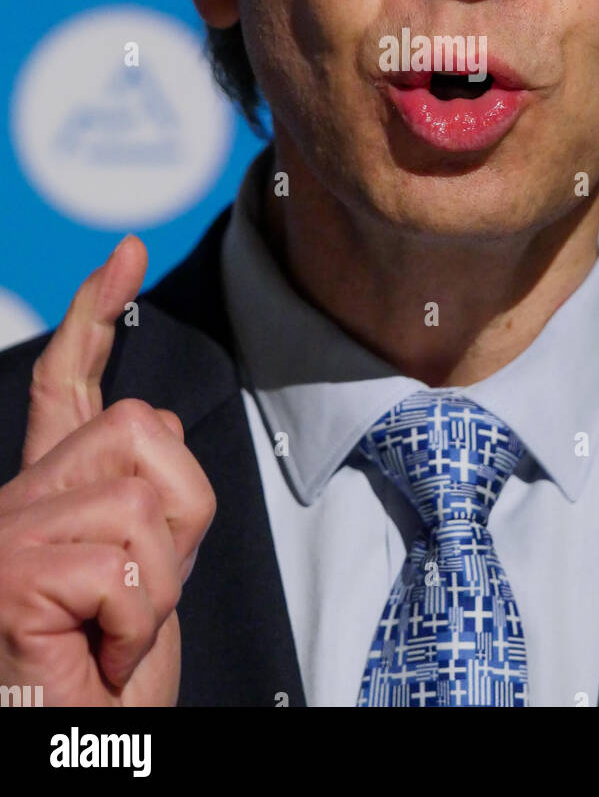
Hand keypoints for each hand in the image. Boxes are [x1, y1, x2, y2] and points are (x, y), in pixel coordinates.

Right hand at [0, 236, 215, 705]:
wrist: (78, 750)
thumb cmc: (102, 687)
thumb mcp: (144, 575)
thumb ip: (141, 498)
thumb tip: (153, 421)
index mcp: (48, 497)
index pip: (67, 383)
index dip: (96, 312)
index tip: (127, 253)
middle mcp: (15, 501)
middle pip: (141, 429)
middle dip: (180, 510)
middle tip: (140, 592)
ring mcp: (6, 533)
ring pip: (144, 500)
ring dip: (159, 582)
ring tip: (114, 633)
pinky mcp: (11, 572)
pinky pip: (128, 565)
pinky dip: (137, 623)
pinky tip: (97, 655)